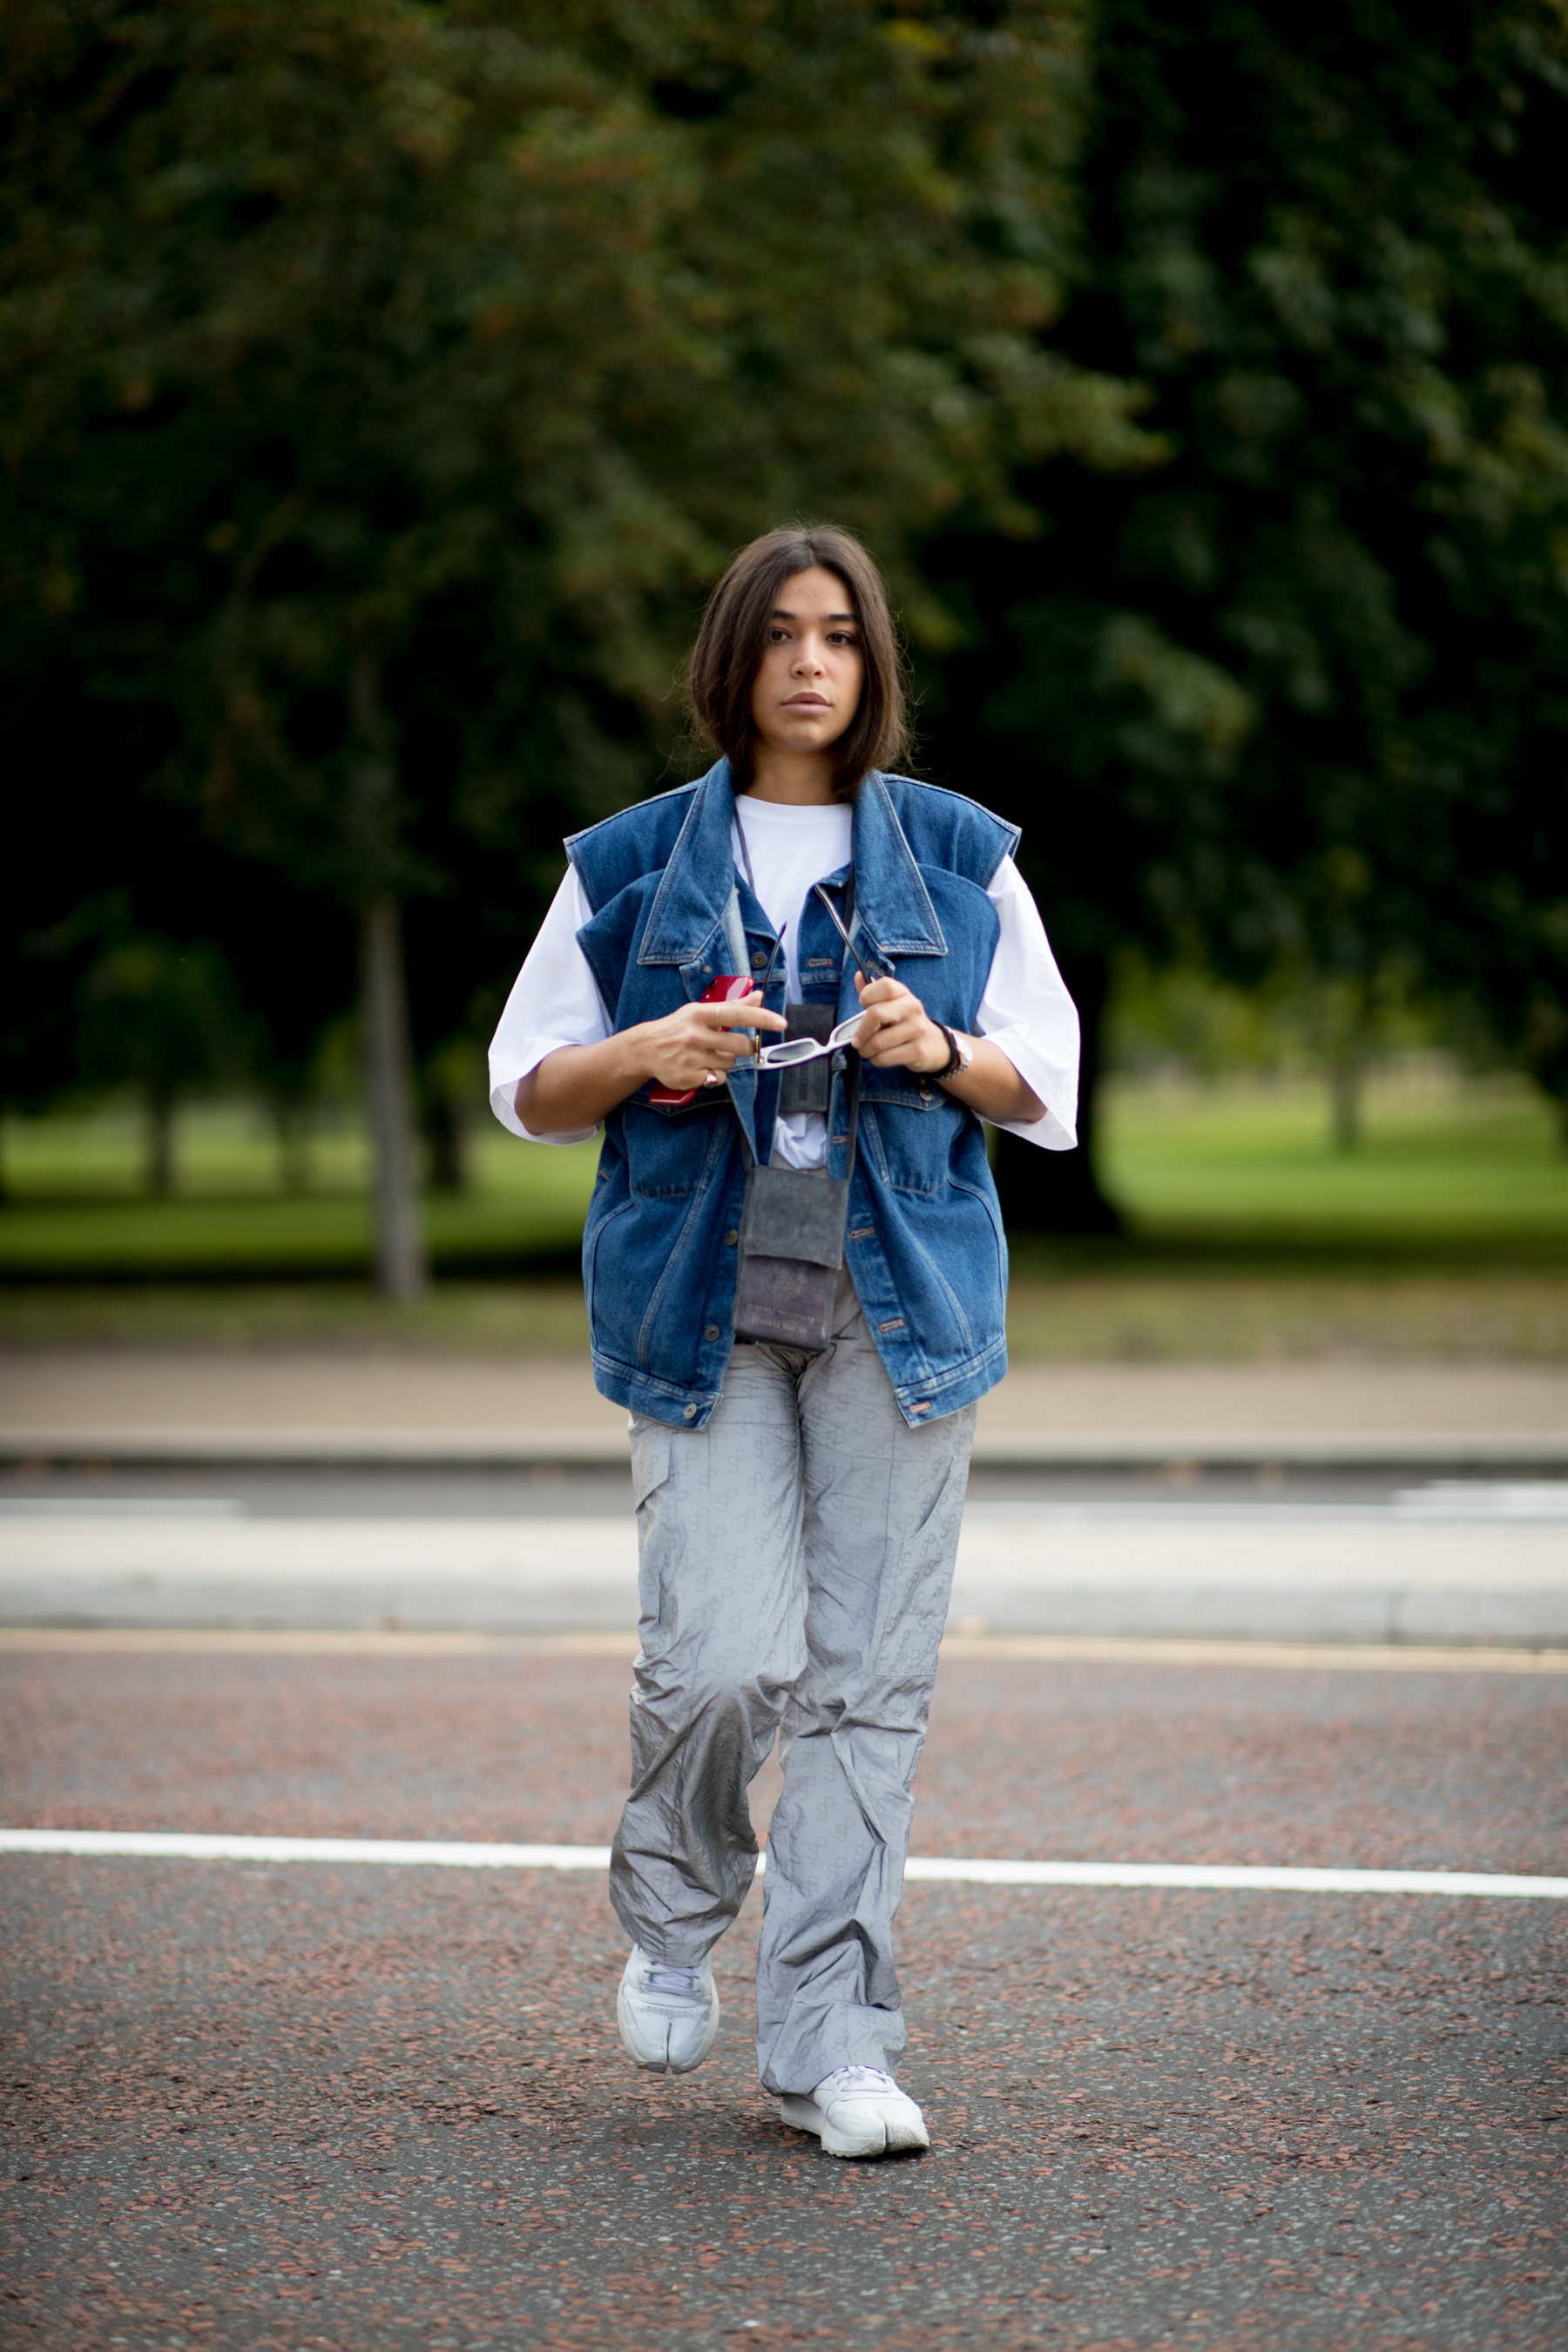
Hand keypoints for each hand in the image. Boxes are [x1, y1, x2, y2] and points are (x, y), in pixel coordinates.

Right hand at [636, 991, 786, 1090]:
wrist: (645, 1049)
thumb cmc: (679, 1028)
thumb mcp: (701, 1012)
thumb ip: (732, 1006)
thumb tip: (758, 996)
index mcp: (700, 1014)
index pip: (736, 1014)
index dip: (761, 1018)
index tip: (781, 1023)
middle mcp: (696, 1035)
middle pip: (740, 1046)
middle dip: (744, 1048)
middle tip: (731, 1045)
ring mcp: (691, 1057)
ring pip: (730, 1064)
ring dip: (724, 1061)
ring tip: (706, 1055)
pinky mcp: (688, 1077)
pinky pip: (718, 1079)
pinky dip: (714, 1076)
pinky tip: (699, 1067)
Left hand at [850, 972, 949, 1072]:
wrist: (934, 1044)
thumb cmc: (905, 1022)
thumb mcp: (892, 1004)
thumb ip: (873, 992)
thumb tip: (858, 976)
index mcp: (904, 993)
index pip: (885, 986)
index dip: (867, 995)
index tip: (862, 1005)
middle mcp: (912, 1008)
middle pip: (876, 1014)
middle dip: (860, 1031)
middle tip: (856, 1040)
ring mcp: (917, 1029)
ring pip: (877, 1042)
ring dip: (866, 1050)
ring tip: (867, 1050)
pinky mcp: (917, 1050)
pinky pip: (885, 1058)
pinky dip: (876, 1060)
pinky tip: (879, 1057)